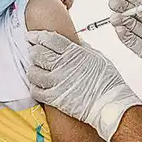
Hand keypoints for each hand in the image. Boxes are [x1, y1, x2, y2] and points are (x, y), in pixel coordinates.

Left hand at [27, 30, 141, 141]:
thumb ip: (83, 48)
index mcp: (73, 53)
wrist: (110, 104)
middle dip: (34, 52)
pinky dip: (34, 87)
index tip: (31, 37)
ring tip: (36, 70)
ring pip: (33, 72)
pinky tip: (38, 86)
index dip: (37, 37)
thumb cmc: (108, 81)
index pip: (49, 39)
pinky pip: (36, 90)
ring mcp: (57, 82)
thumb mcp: (98, 57)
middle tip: (34, 53)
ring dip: (33, 70)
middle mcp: (62, 65)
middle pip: (38, 54)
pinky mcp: (55, 98)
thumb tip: (76, 41)